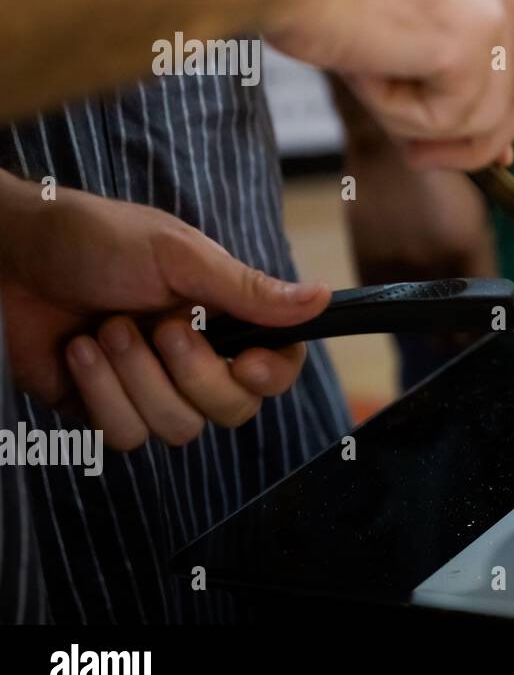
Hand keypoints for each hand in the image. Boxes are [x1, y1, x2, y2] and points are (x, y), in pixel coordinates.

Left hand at [0, 173, 330, 449]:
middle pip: (233, 409)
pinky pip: (125, 436)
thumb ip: (249, 291)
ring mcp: (151, 388)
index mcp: (224, 317)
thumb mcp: (179, 256)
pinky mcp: (106, 410)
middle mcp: (196, 357)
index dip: (273, 376)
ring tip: (107, 330)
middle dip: (192, 374)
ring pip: (178, 429)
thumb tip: (322, 297)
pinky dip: (100, 392)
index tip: (249, 364)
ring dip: (137, 379)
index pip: (278, 366)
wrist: (9, 255)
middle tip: (160, 327)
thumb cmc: (94, 239)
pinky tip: (80, 351)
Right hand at [266, 0, 513, 170]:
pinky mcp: (474, 37)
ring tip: (365, 76)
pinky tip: (364, 67)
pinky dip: (401, 116)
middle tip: (421, 157)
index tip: (464, 144)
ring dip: (420, 122)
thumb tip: (493, 148)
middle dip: (483, 138)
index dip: (500, 108)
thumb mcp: (392, 17)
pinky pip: (454, 120)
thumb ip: (446, 66)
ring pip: (488, 114)